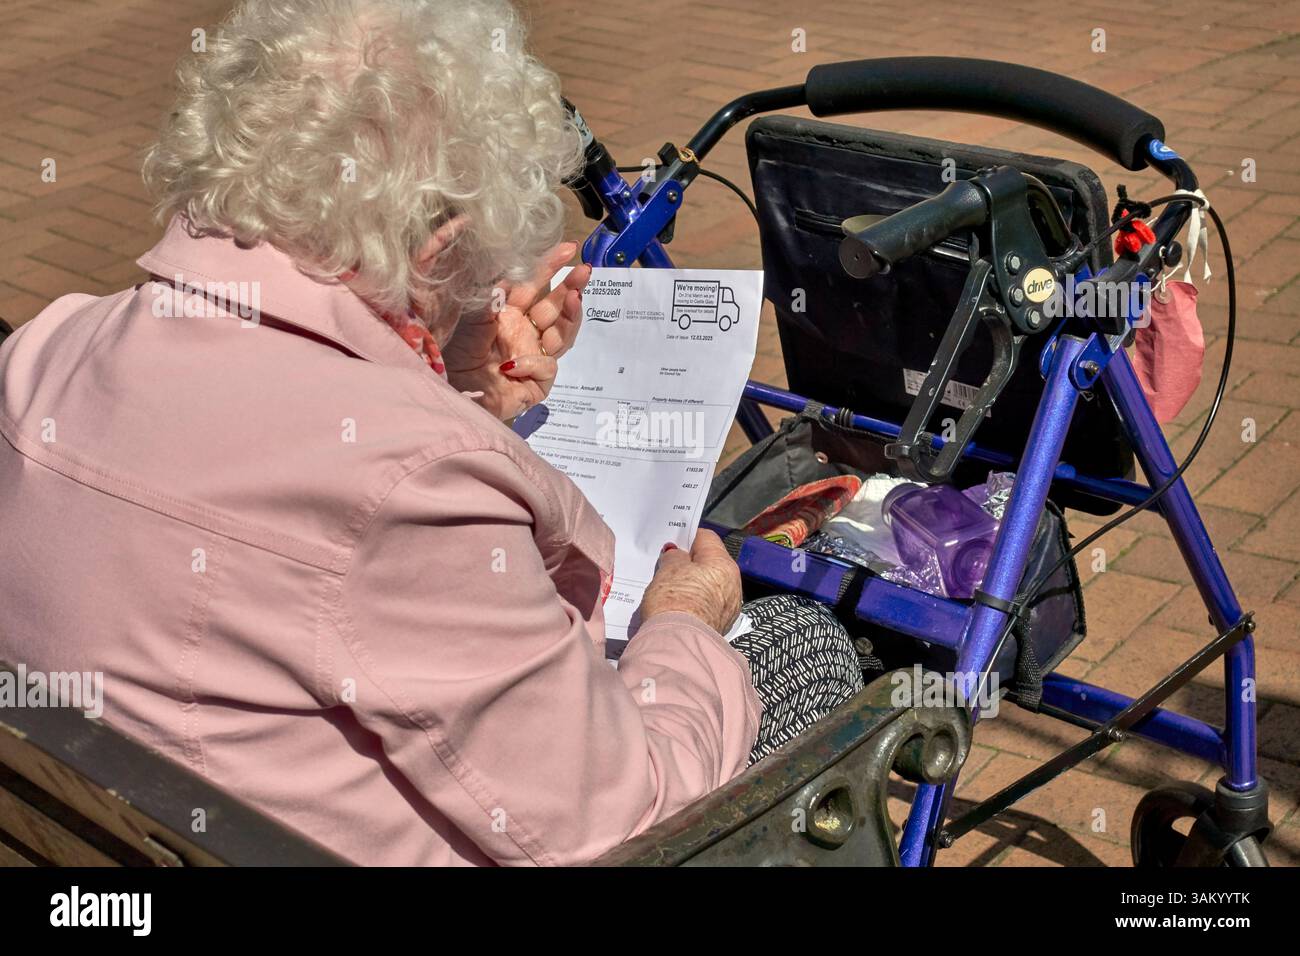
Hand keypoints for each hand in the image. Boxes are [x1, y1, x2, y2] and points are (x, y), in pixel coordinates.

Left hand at [442, 242, 590, 419]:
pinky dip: (532, 363)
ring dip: (570, 317)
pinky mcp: (537, 384)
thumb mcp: (472, 317)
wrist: (449, 392)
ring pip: (562, 336)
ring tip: (574, 298)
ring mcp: (533, 358)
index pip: (535, 287)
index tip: (569, 248)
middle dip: (572, 289)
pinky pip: (546, 367)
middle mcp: (524, 334)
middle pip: (555, 309)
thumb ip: (494, 296)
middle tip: (585, 271)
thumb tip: (511, 270)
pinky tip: (513, 365)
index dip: (551, 268)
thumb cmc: (454, 355)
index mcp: (508, 315)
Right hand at [640, 530, 742, 634]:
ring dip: (693, 583)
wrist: (678, 645)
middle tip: (668, 566)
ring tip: (671, 588)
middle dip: (691, 563)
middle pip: (711, 563)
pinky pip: (708, 604)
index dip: (688, 537)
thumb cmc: (674, 600)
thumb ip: (674, 556)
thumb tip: (678, 555)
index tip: (672, 543)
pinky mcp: (720, 625)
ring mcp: (729, 607)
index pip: (707, 538)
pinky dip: (696, 601)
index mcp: (724, 564)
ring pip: (710, 585)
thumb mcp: (668, 569)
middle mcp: (734, 584)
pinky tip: (679, 606)